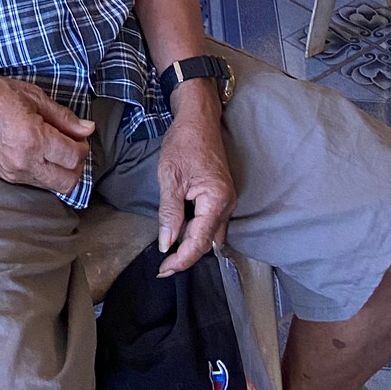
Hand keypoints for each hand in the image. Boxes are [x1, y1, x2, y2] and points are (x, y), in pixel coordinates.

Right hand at [0, 73, 93, 193]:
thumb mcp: (33, 96)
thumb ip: (63, 116)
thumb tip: (87, 128)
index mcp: (33, 139)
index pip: (73, 157)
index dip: (83, 146)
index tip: (80, 135)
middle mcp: (25, 162)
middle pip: (68, 181)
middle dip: (76, 165)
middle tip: (72, 145)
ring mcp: (14, 173)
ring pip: (53, 186)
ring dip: (62, 171)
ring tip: (55, 148)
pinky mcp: (6, 177)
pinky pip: (36, 182)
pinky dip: (45, 172)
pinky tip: (40, 153)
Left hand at [155, 84, 236, 275]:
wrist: (198, 118)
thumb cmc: (184, 143)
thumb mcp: (170, 178)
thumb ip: (170, 214)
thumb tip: (167, 244)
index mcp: (216, 201)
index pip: (199, 242)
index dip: (181, 260)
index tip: (163, 271)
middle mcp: (227, 204)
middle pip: (207, 242)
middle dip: (186, 255)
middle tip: (164, 265)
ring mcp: (227, 199)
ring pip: (210, 234)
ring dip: (191, 243)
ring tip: (169, 249)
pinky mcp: (221, 195)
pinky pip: (211, 222)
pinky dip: (196, 230)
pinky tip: (180, 230)